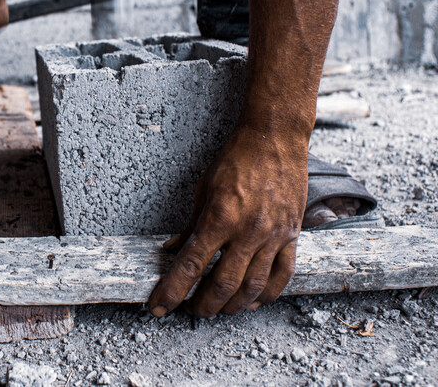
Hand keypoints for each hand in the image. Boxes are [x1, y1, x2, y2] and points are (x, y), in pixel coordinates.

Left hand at [148, 124, 308, 316]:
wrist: (275, 140)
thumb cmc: (236, 159)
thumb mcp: (203, 189)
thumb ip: (190, 225)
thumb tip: (171, 250)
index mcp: (219, 218)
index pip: (190, 265)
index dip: (172, 291)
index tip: (159, 307)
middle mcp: (247, 231)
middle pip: (222, 285)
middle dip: (202, 305)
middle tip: (191, 310)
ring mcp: (272, 236)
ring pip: (252, 287)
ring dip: (232, 306)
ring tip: (218, 310)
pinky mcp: (291, 236)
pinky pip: (281, 276)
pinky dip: (265, 295)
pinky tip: (252, 301)